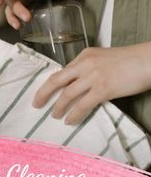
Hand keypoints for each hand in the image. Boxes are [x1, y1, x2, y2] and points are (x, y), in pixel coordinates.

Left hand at [33, 43, 150, 124]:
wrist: (146, 60)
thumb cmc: (128, 60)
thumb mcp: (103, 58)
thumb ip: (89, 67)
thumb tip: (78, 83)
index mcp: (84, 55)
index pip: (62, 71)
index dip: (51, 84)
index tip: (44, 92)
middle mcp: (85, 64)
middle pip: (57, 80)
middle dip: (43, 93)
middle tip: (36, 104)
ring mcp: (93, 77)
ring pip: (68, 95)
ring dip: (59, 107)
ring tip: (55, 115)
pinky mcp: (103, 89)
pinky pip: (83, 105)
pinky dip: (74, 114)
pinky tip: (70, 121)